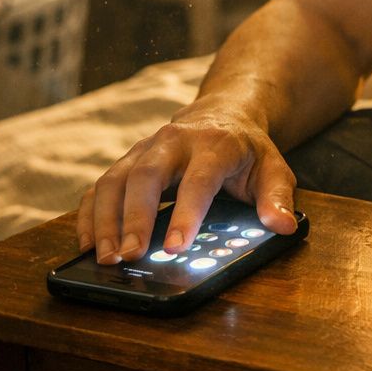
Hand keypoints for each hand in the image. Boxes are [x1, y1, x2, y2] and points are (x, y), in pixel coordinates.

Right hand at [76, 98, 301, 264]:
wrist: (222, 113)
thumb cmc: (246, 150)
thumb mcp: (273, 169)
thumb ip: (277, 198)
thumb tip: (283, 225)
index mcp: (214, 144)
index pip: (198, 179)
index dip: (186, 213)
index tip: (175, 248)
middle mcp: (174, 141)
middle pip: (147, 174)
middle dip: (135, 217)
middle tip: (130, 256)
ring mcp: (145, 148)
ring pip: (116, 178)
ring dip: (106, 219)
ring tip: (106, 258)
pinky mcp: (127, 160)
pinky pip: (99, 185)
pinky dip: (89, 214)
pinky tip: (88, 243)